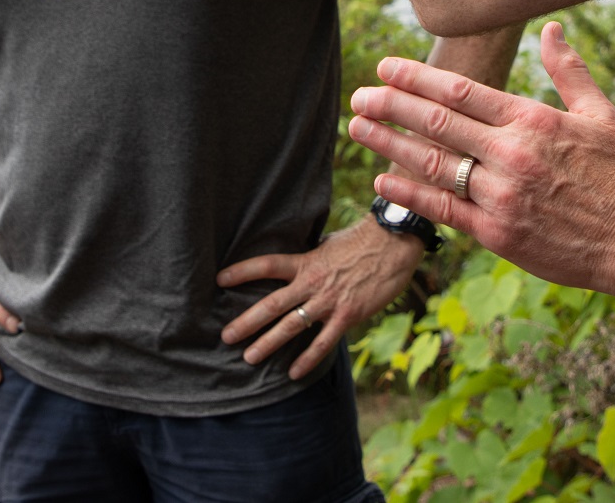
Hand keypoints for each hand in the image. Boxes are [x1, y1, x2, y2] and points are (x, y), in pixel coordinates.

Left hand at [218, 219, 422, 379]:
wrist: (394, 243)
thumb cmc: (362, 241)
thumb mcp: (328, 244)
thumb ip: (310, 257)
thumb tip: (296, 264)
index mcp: (306, 261)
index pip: (267, 265)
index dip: (242, 272)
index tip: (220, 280)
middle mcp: (312, 282)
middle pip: (272, 303)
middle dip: (247, 321)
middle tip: (225, 336)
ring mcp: (329, 301)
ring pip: (292, 325)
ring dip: (268, 342)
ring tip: (249, 357)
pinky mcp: (348, 315)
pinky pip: (323, 342)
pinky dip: (307, 359)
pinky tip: (293, 373)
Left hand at [349, 22, 614, 301]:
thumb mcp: (600, 114)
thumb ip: (568, 71)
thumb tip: (552, 30)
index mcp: (532, 120)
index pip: (460, 91)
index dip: (417, 78)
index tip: (386, 68)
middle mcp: (511, 154)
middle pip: (437, 124)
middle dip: (391, 107)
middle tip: (360, 96)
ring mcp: (501, 196)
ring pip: (433, 164)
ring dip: (389, 145)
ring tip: (358, 129)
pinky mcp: (497, 234)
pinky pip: (443, 209)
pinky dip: (409, 193)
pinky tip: (382, 180)